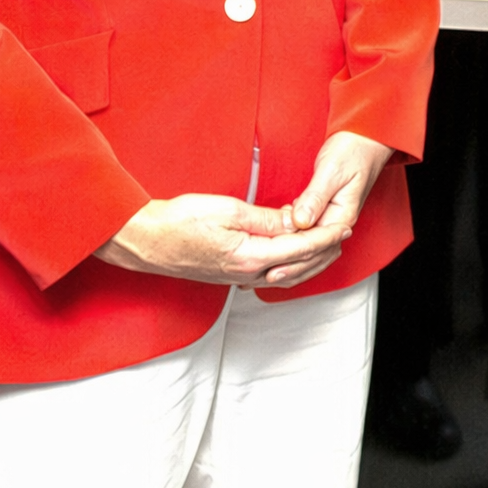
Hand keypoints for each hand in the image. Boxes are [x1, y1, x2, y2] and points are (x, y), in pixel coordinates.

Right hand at [96, 193, 342, 288]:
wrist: (144, 240)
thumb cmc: (178, 221)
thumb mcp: (227, 210)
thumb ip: (265, 219)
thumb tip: (294, 221)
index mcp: (250, 257)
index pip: (301, 248)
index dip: (325, 236)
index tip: (343, 225)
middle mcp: (247, 274)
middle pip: (299, 266)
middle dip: (324, 250)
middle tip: (343, 233)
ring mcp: (237, 278)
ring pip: (286, 274)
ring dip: (310, 260)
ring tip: (326, 245)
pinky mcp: (228, 276)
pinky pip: (270, 275)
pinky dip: (290, 265)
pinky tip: (291, 255)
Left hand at [270, 131, 392, 287]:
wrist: (365, 141)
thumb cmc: (352, 152)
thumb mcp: (330, 172)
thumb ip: (314, 197)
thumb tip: (300, 220)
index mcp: (342, 216)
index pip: (315, 245)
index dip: (293, 257)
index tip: (273, 265)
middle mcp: (338, 223)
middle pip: (314, 255)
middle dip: (290, 268)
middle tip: (264, 277)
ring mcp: (332, 220)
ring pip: (313, 252)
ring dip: (292, 264)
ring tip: (268, 274)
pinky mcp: (326, 215)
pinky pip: (310, 239)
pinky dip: (295, 248)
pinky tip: (280, 252)